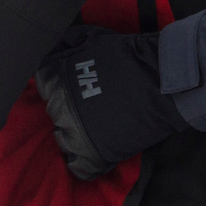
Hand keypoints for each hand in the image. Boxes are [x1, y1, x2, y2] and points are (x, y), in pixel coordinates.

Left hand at [35, 27, 186, 177]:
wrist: (161, 81)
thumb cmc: (128, 56)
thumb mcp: (93, 38)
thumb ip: (68, 43)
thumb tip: (53, 50)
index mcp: (56, 81)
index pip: (43, 86)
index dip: (60, 85)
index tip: (75, 86)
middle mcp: (59, 108)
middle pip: (54, 112)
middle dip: (68, 108)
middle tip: (90, 104)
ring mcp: (74, 134)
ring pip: (62, 139)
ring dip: (74, 134)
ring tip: (95, 126)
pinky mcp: (93, 155)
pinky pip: (77, 167)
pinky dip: (84, 162)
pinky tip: (95, 151)